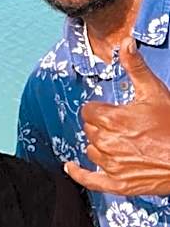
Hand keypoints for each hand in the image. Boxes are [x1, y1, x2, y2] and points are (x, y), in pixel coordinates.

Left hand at [65, 38, 169, 196]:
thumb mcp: (154, 91)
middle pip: (90, 130)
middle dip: (101, 126)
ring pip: (92, 151)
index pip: (89, 111)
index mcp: (112, 119)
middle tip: (121, 126)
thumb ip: (135, 66)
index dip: (99, 109)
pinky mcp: (119, 184)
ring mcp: (112, 165)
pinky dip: (79, 174)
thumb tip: (126, 42)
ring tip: (119, 142)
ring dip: (100, 145)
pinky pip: (91, 180)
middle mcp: (107, 143)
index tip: (110, 110)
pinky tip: (72, 167)